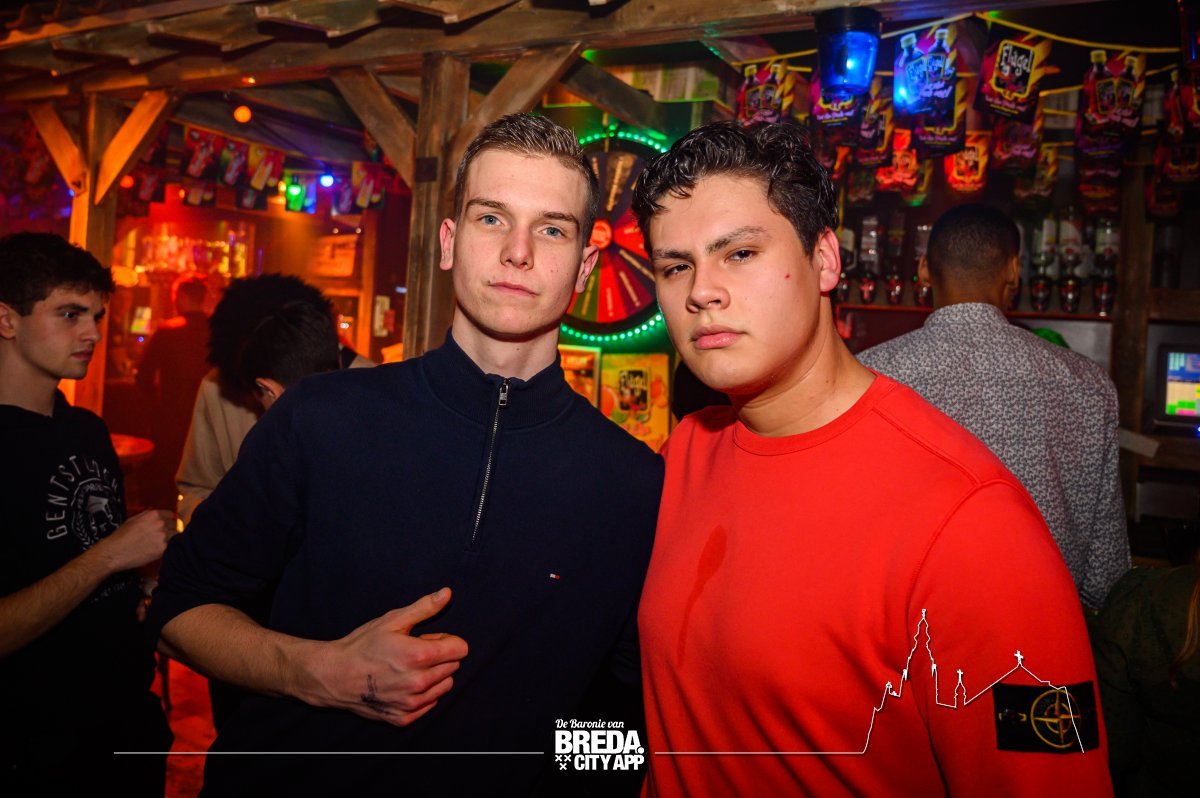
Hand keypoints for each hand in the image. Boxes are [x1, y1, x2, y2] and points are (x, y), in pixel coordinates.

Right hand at [92, 510, 175, 573]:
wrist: (114, 552)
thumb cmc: (121, 537)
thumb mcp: (134, 519)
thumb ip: (148, 515)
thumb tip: (158, 515)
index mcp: (154, 514)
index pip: (170, 515)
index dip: (168, 520)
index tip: (166, 525)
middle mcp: (160, 523)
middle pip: (174, 525)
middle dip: (169, 530)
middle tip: (161, 536)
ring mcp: (163, 536)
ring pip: (175, 536)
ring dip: (170, 539)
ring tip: (158, 544)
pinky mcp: (163, 548)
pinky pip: (171, 546)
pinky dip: (167, 548)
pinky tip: (158, 550)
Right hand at [303, 588, 467, 726]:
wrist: (335, 676)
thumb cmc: (362, 645)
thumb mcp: (392, 620)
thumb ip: (424, 608)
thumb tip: (447, 593)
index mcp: (419, 656)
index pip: (460, 649)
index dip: (446, 640)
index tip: (428, 638)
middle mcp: (418, 683)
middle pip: (454, 666)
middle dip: (439, 656)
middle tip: (414, 652)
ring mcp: (411, 703)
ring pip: (445, 686)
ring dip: (434, 675)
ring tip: (408, 668)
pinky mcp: (404, 718)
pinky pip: (431, 703)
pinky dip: (424, 694)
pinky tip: (403, 684)